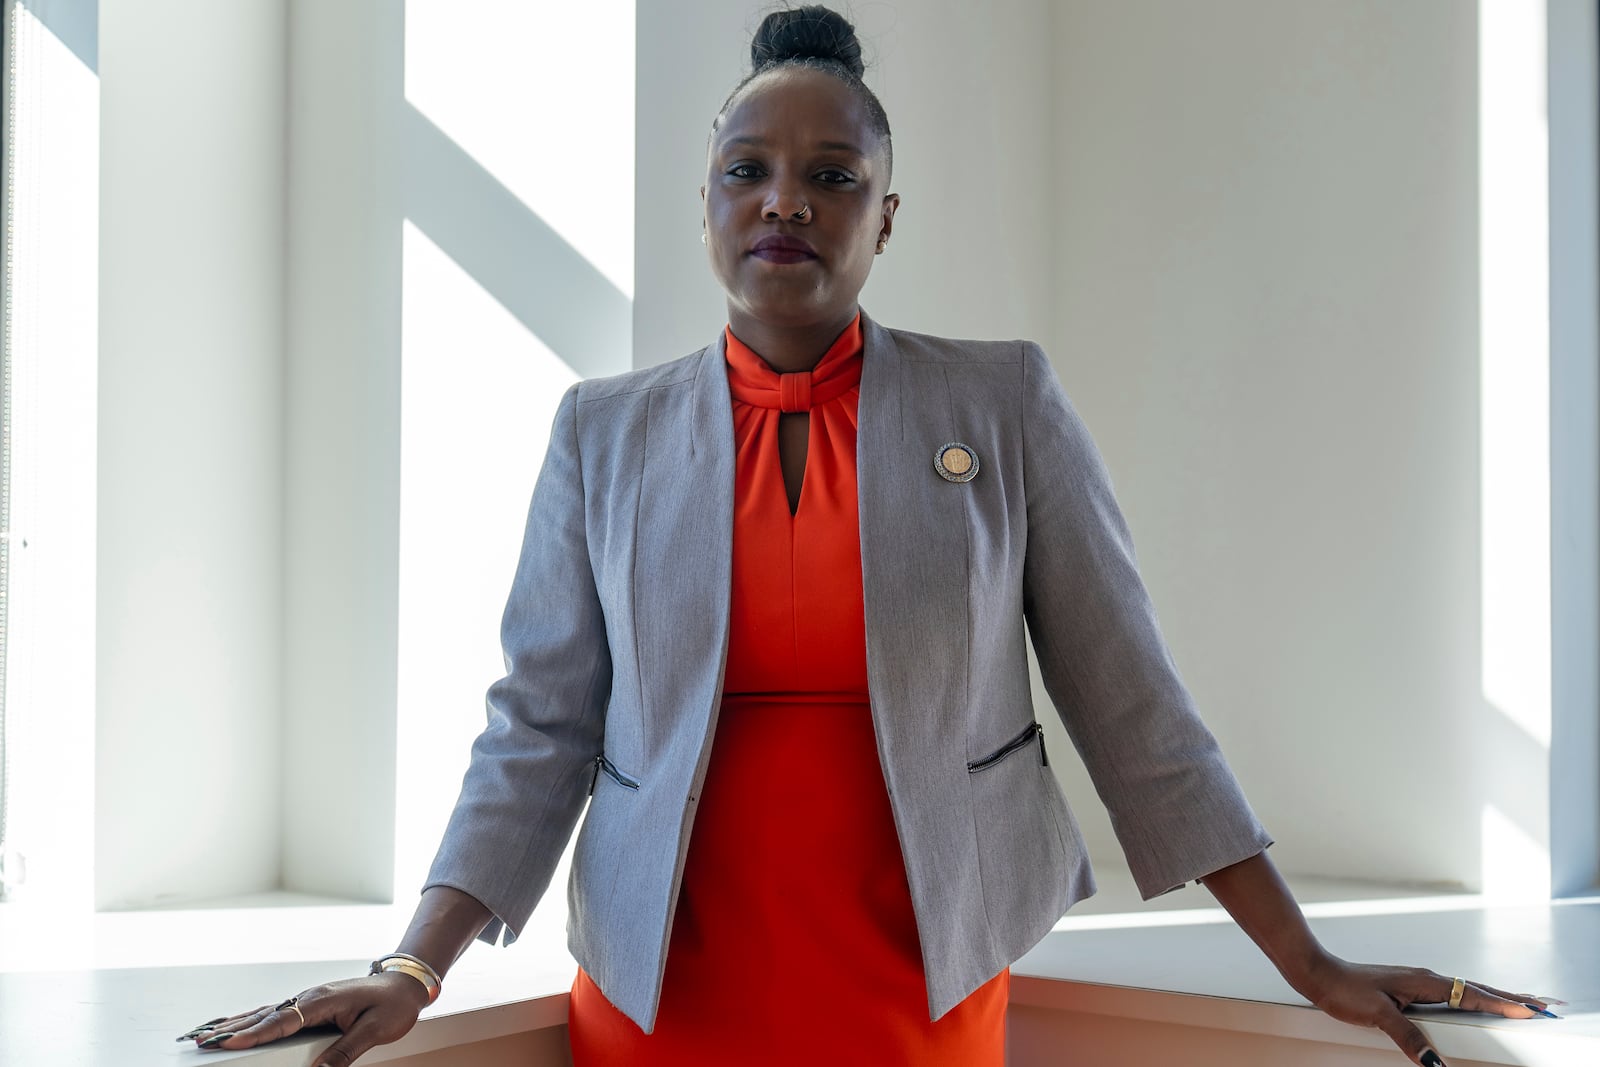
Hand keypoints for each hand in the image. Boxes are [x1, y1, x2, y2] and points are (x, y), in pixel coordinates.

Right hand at [176, 971, 430, 1065]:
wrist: (404, 984)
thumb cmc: (393, 1005)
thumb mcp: (375, 1031)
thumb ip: (344, 1052)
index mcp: (322, 1001)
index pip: (281, 1021)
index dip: (253, 1035)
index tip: (226, 1043)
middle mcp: (309, 998)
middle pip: (263, 1016)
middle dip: (230, 1030)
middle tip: (197, 1041)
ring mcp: (308, 1000)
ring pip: (263, 1014)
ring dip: (233, 1024)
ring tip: (203, 1035)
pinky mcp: (309, 1006)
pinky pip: (274, 1015)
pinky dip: (250, 1021)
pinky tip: (235, 1027)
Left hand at [1300, 956, 1555, 1065]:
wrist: (1319, 974)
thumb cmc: (1345, 990)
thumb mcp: (1378, 1015)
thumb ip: (1408, 1037)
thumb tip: (1435, 1063)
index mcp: (1425, 982)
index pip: (1473, 996)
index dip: (1503, 1005)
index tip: (1532, 1011)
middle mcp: (1427, 979)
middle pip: (1478, 989)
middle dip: (1511, 997)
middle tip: (1544, 1004)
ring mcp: (1419, 982)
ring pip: (1466, 991)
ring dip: (1495, 997)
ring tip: (1520, 1004)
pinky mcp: (1410, 989)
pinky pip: (1452, 994)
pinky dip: (1472, 999)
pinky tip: (1475, 1005)